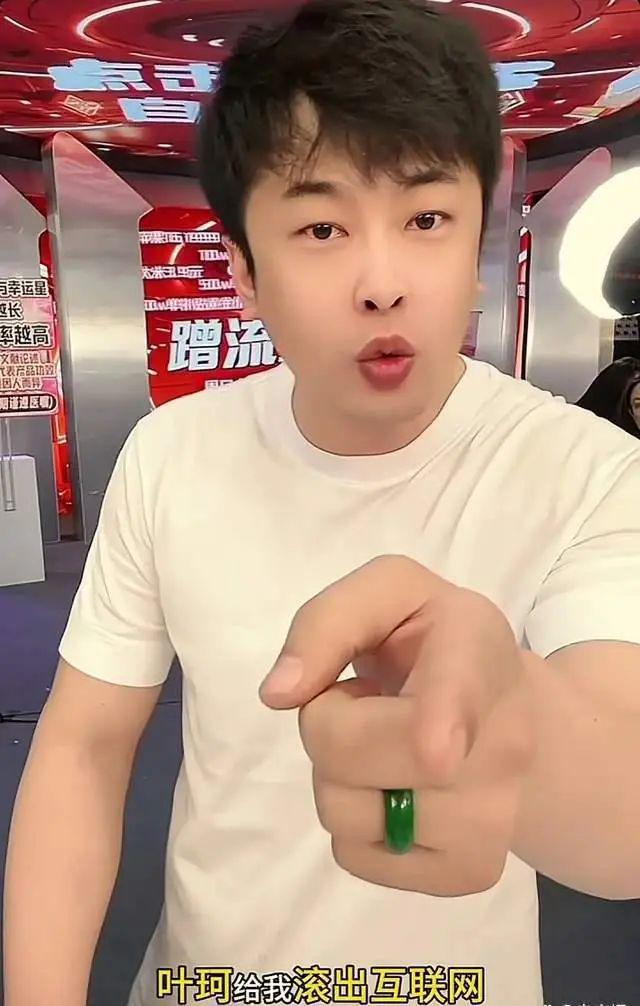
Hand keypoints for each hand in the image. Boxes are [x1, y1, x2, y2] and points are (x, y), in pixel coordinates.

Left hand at [259, 556, 534, 896]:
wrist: (504, 708)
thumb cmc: (430, 642)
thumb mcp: (386, 595)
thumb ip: (326, 622)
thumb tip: (278, 692)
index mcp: (477, 646)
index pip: (463, 687)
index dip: (445, 719)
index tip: (436, 752)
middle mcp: (504, 738)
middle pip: (352, 753)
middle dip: (325, 723)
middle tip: (361, 703)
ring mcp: (496, 814)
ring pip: (350, 813)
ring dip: (339, 778)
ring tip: (384, 746)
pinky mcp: (472, 870)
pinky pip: (357, 857)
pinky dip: (355, 827)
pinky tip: (395, 791)